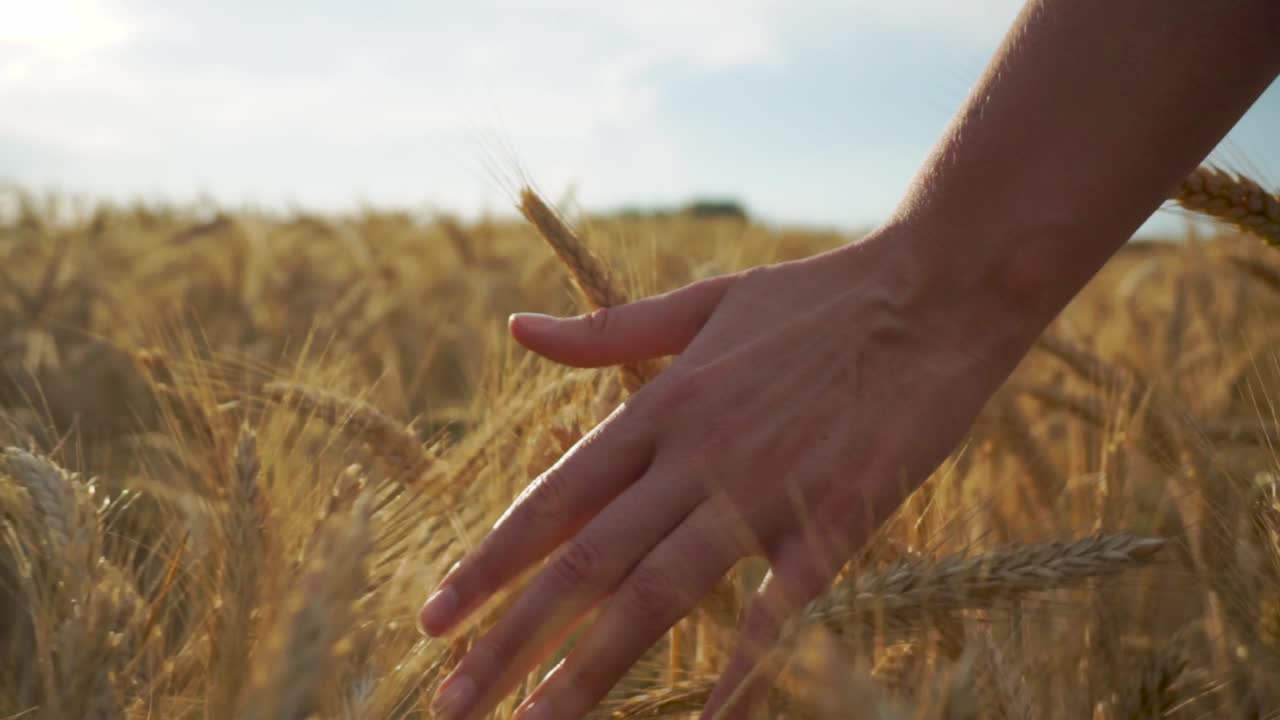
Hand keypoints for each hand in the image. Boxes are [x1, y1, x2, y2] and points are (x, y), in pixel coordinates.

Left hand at [418, 223, 1026, 719]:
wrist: (936, 290)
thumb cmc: (818, 297)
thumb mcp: (703, 301)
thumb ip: (607, 330)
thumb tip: (519, 328)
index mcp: (661, 403)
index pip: (553, 499)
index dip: (489, 563)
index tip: (432, 620)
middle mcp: (697, 452)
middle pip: (586, 560)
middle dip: (511, 638)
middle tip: (450, 704)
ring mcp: (766, 488)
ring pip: (659, 590)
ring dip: (593, 664)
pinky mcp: (838, 517)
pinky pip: (779, 607)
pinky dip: (742, 669)